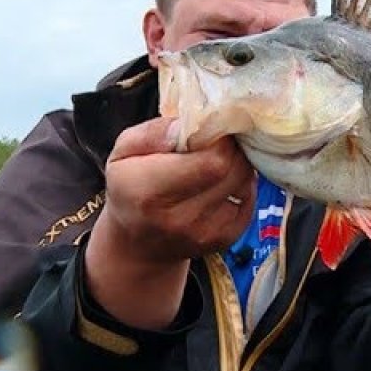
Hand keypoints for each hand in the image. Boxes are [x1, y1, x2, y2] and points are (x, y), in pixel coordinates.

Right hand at [84, 116, 255, 328]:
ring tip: (215, 161)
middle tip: (214, 142)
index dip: (218, 138)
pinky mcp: (224, 240)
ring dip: (236, 165)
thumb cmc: (129, 189)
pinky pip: (248, 200)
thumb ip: (153, 133)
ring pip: (244, 183)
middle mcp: (179, 219)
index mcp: (149, 191)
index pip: (212, 160)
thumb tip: (188, 125)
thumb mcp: (122, 153)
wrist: (136, 245)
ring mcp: (204, 233)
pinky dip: (240, 185)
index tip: (207, 130)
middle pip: (233, 169)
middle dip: (229, 148)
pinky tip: (220, 182)